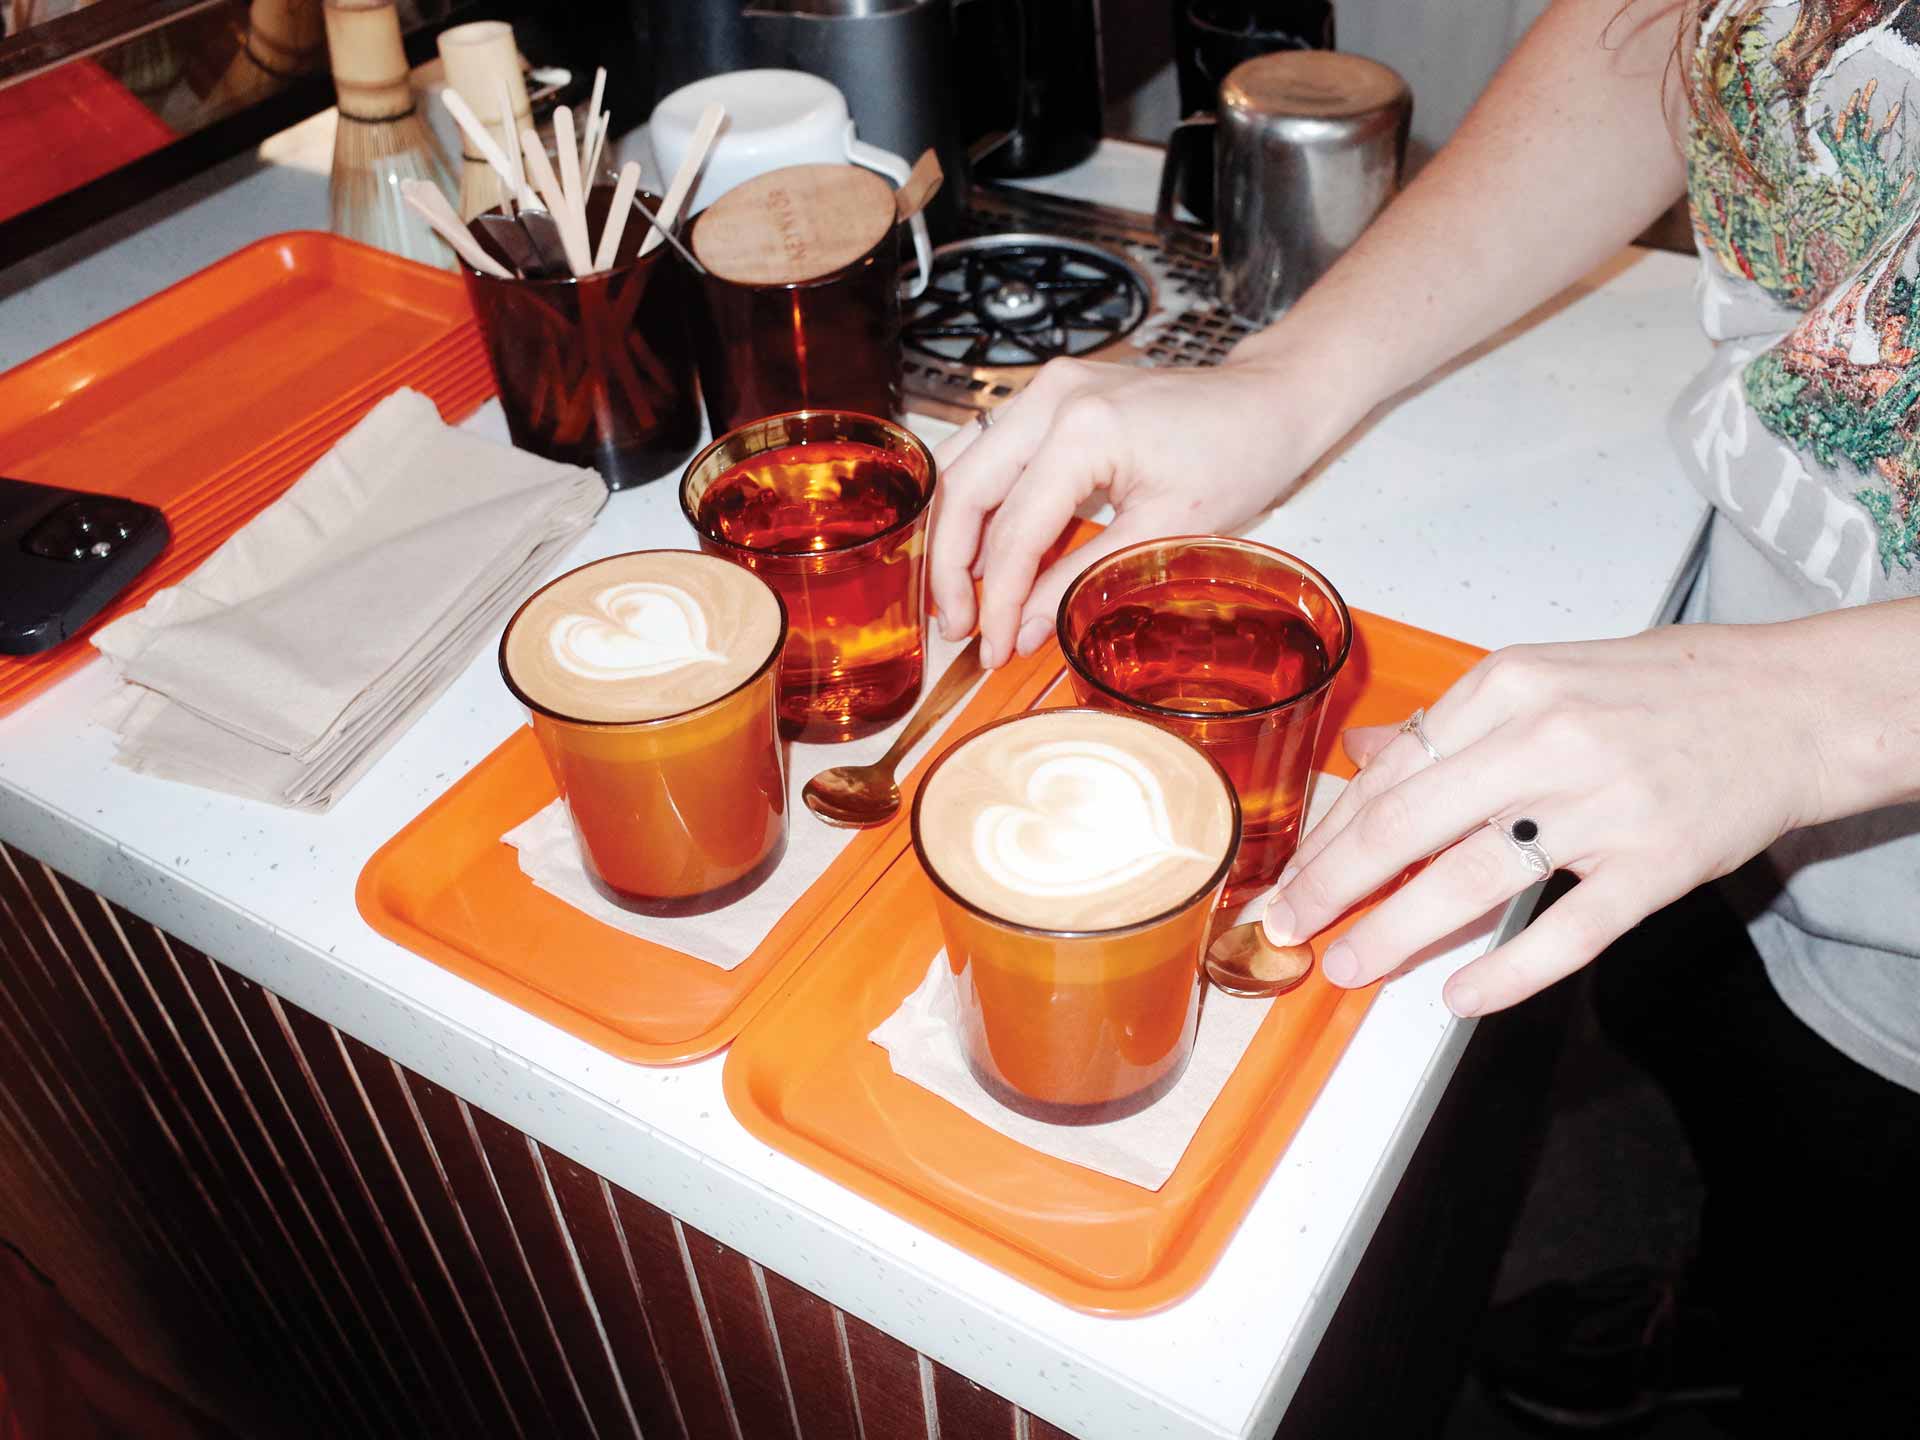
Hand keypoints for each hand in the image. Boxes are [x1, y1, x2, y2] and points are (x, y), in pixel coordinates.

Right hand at [928, 355, 1349, 667]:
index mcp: (1084, 428)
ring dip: (952, 534)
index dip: (996, 599)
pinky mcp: (1050, 396)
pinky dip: (976, 503)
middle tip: (956, 627)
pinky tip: (976, 551)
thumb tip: (1022, 630)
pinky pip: (988, 450)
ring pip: (963, 465)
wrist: (1268, 402)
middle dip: (950, 568)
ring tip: (954, 597)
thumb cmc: (1237, 455)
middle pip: (966, 490)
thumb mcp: (1165, 532)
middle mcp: (1052, 397)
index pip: (1014, 530)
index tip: (991, 647)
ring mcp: (1046, 389)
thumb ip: (1081, 580)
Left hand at [1261, 625, 1824, 1016]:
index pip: (1391, 773)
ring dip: (1395, 932)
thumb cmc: (1660, 690)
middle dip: (1332, 885)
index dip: (1329, 835)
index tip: (1290, 876)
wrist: (1791, 704)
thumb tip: (1365, 755)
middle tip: (1286, 925)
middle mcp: (1545, 739)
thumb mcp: (1541, 676)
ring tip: (1347, 965)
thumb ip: (1451, 722)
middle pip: (1407, 824)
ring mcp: (1602, 806)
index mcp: (1506, 685)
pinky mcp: (1654, 865)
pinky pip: (1566, 933)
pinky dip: (1506, 972)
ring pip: (1470, 880)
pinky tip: (1459, 997)